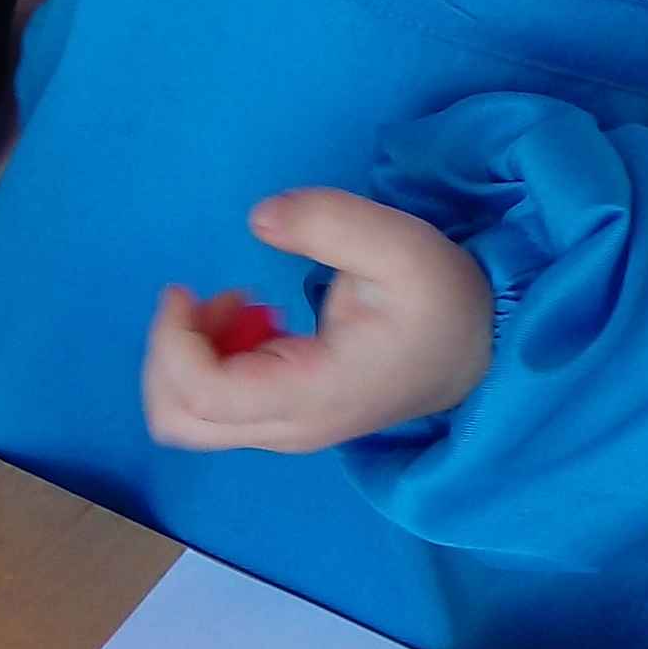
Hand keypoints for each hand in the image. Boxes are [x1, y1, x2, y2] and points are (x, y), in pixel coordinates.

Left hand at [143, 192, 494, 455]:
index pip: (201, 394)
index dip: (173, 341)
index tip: (187, 288)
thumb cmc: (442, 300)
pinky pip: (215, 405)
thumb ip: (328, 222)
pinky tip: (252, 320)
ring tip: (238, 304)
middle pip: (177, 421)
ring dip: (189, 355)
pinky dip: (210, 360)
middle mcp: (287, 428)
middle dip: (168, 354)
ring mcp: (284, 429)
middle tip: (207, 299)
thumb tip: (259, 219)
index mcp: (310, 395)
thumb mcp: (400, 244)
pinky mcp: (284, 418)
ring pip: (188, 417)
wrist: (479, 350)